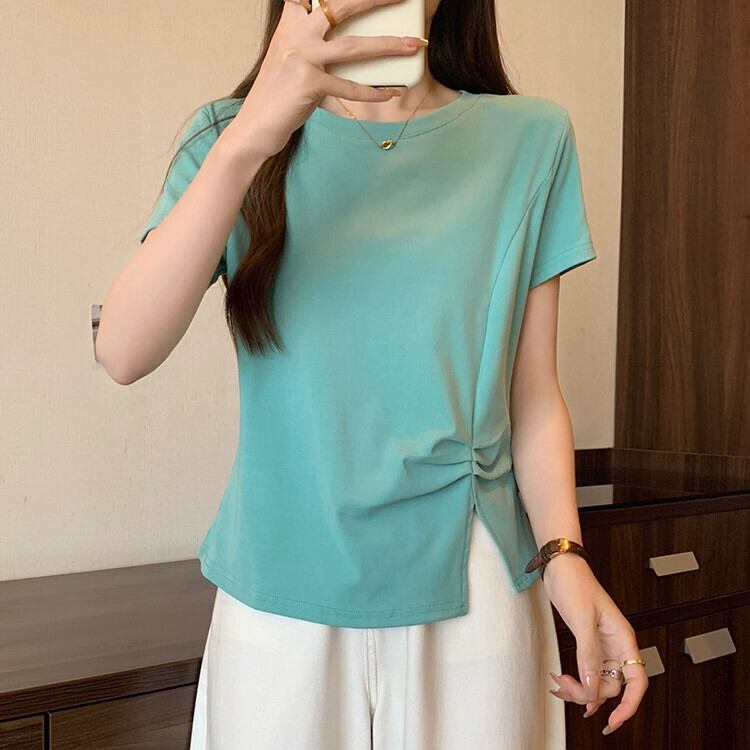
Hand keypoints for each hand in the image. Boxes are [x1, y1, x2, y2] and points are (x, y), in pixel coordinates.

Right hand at [225, 0, 425, 158]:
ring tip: (412, 45)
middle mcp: (296, 35)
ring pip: (354, 46)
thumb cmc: (280, 97)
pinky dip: (373, 92)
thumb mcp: (293, 61)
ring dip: (388, 44)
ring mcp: (302, 57)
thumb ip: (316, 46)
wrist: (255, 127)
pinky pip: (350, 87)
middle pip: (340, 6)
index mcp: (291, 25)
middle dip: (375, 0)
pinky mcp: (308, 83)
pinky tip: (391, 92)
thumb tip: (358, 47)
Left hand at [541, 553, 648, 735]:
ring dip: (580, 689)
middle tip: (566, 687)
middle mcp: (616, 646)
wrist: (560, 567)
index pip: (637, 682)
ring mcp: (602, 646)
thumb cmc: (576, 583)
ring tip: (560, 684)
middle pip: (612, 686)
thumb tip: (593, 686)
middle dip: (590, 693)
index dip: (629, 706)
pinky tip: (564, 682)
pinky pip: (588, 671)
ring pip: (598, 681)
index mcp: (623, 639)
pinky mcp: (588, 644)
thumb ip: (588, 654)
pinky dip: (577, 680)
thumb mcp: (582, 619)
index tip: (614, 721)